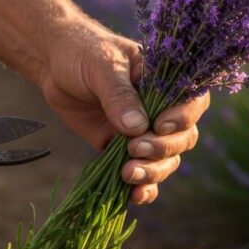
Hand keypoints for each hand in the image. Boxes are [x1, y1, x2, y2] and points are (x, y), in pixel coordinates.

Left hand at [40, 17, 209, 203]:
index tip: (158, 126)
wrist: (55, 64)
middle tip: (133, 148)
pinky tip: (134, 196)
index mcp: (165, 81)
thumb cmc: (83, 53)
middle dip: (162, 149)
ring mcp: (143, 131)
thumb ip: (118, 94)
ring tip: (127, 173)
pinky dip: (143, 187)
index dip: (183, 119)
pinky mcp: (123, 148)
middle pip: (182, 138)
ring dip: (152, 172)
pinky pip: (143, 172)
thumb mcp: (102, 65)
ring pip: (166, 160)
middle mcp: (161, 109)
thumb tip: (137, 128)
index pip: (193, 102)